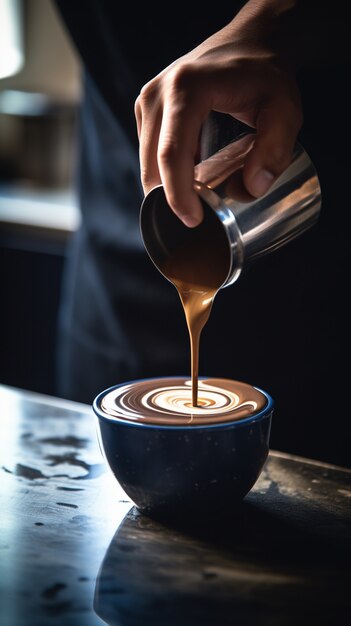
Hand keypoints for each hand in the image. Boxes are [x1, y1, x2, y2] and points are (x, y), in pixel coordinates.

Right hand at [135, 0, 302, 226]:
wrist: (249, 43)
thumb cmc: (265, 74)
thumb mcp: (286, 109)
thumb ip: (275, 149)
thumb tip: (250, 189)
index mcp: (186, 89)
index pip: (171, 154)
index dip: (178, 195)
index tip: (193, 221)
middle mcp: (158, 93)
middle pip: (151, 163)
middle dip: (170, 199)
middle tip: (199, 220)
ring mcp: (148, 100)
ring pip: (146, 161)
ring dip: (167, 187)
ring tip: (198, 198)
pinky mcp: (147, 109)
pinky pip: (148, 152)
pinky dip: (165, 172)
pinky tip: (191, 178)